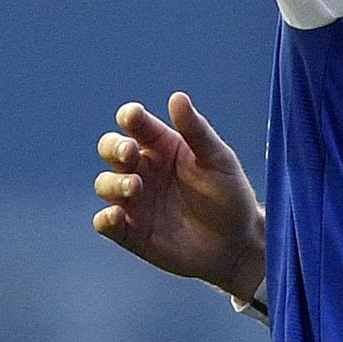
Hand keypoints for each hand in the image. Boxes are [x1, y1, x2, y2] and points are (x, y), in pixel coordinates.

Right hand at [93, 92, 264, 301]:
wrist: (237, 244)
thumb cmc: (230, 194)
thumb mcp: (218, 159)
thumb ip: (196, 130)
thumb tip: (177, 96)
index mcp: (162, 145)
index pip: (136, 124)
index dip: (129, 116)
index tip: (132, 116)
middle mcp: (144, 169)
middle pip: (111, 149)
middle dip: (113, 147)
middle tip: (130, 152)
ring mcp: (136, 201)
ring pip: (105, 184)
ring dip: (112, 182)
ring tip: (134, 186)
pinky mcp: (132, 233)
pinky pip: (106, 223)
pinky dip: (105, 219)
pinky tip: (117, 216)